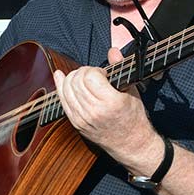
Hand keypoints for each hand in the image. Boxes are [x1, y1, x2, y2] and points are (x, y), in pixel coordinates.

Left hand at [51, 47, 155, 162]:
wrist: (130, 144)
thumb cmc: (133, 117)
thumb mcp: (132, 91)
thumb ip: (120, 68)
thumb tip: (112, 51)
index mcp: (111, 102)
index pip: (90, 76)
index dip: (95, 70)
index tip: (103, 73)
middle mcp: (95, 111)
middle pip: (76, 81)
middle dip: (83, 72)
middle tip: (93, 75)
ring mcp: (83, 118)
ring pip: (67, 89)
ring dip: (72, 78)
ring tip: (83, 79)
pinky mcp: (75, 123)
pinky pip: (62, 100)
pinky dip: (60, 86)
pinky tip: (61, 77)